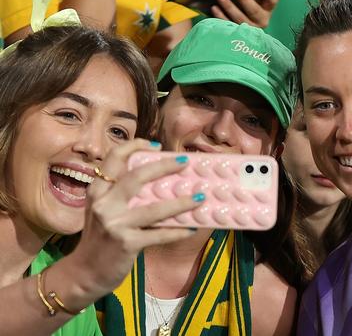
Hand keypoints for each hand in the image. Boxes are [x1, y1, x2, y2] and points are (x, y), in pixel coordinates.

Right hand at [66, 139, 199, 299]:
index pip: (114, 158)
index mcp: (98, 191)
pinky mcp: (126, 243)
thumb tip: (159, 179)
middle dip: (164, 166)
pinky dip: (178, 231)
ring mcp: (114, 224)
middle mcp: (104, 203)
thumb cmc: (100, 238)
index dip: (135, 146)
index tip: (156, 145)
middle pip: (137, 176)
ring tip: (200, 197)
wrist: (83, 273)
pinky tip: (192, 228)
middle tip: (185, 162)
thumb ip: (121, 194)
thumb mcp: (103, 210)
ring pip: (154, 208)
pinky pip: (159, 234)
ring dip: (181, 202)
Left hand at [211, 0, 278, 27]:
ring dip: (230, 8)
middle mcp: (262, 19)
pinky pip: (230, 26)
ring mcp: (251, 28)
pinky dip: (221, 17)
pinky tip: (215, 8)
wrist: (244, 22)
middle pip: (255, 11)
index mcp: (268, 7)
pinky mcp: (239, 34)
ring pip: (241, 19)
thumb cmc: (249, 3)